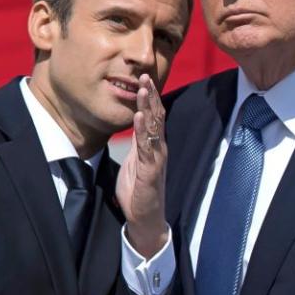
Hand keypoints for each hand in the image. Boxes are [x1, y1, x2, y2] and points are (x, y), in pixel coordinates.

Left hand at [116, 73, 168, 257]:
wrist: (145, 219)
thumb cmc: (139, 191)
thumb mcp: (135, 160)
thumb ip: (138, 142)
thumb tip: (136, 122)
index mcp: (153, 146)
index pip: (154, 116)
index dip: (150, 97)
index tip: (145, 78)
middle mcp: (158, 149)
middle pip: (156, 117)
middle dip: (151, 95)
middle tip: (145, 75)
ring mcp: (156, 159)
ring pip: (153, 128)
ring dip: (148, 107)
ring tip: (143, 89)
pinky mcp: (150, 172)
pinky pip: (147, 148)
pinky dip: (142, 131)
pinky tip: (139, 116)